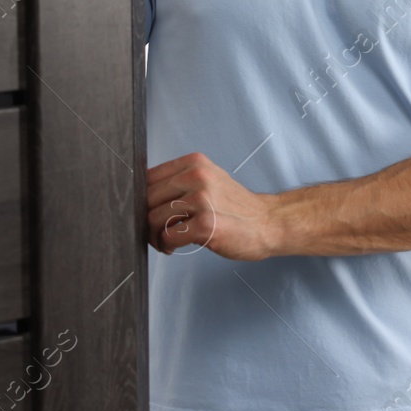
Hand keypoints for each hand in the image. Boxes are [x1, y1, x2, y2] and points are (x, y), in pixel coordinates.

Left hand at [146, 151, 281, 260]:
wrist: (268, 222)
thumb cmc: (235, 207)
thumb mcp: (208, 181)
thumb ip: (179, 182)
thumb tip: (141, 196)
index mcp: (194, 163)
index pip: (147, 177)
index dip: (142, 200)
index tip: (148, 213)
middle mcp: (197, 176)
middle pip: (146, 199)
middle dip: (145, 220)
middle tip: (156, 232)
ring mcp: (202, 200)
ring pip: (153, 219)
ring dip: (154, 236)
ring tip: (166, 241)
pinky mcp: (205, 224)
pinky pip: (168, 237)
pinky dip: (167, 246)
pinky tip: (176, 248)